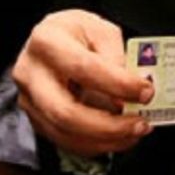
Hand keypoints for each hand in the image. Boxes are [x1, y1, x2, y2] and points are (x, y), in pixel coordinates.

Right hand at [12, 9, 153, 157]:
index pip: (83, 68)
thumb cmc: (75, 32)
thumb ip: (116, 57)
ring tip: (134, 132)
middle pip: (65, 113)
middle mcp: (30, 73)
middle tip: (139, 124)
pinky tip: (117, 137)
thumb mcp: (100, 29)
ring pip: (65, 133)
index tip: (145, 91)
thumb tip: (132, 90)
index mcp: (47, 41)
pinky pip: (65, 141)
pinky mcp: (36, 119)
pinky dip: (96, 144)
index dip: (118, 84)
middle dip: (108, 126)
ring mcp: (29, 100)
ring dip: (106, 139)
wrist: (51, 40)